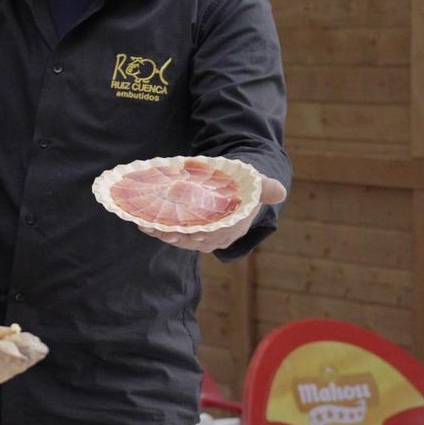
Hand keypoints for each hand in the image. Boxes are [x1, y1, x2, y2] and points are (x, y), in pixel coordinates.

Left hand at [145, 176, 288, 252]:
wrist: (237, 191)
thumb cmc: (246, 188)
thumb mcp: (258, 185)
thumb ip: (266, 188)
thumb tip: (279, 191)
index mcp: (233, 227)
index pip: (218, 235)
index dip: (202, 235)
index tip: (188, 232)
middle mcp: (217, 235)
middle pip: (194, 238)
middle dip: (176, 235)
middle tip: (157, 228)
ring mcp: (202, 234)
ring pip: (180, 238)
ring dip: (162, 233)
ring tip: (146, 225)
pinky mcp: (188, 230)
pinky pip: (173, 233)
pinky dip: (159, 230)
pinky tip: (144, 224)